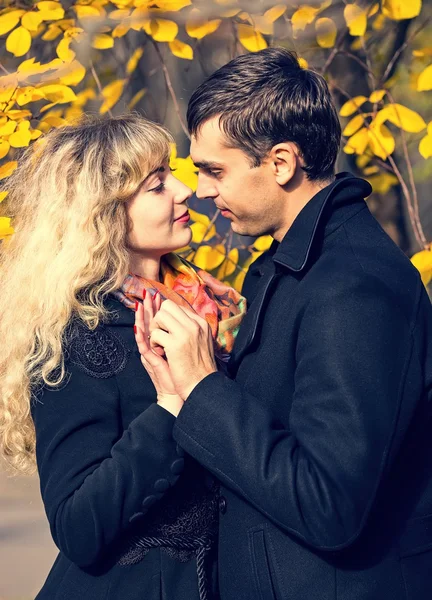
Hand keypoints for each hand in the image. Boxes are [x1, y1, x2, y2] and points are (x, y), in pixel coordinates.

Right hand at [134, 292, 183, 416]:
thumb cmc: (186, 369)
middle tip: (147, 292)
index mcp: (163, 339)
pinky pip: (143, 346)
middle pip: (149, 321)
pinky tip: (138, 327)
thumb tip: (186, 318)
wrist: (185, 389)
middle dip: (149, 306)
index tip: (158, 294)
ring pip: (143, 331)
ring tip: (139, 304)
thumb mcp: (185, 346)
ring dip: (141, 318)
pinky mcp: (151, 361)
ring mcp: (151, 352)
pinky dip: (141, 336)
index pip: (158, 319)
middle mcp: (155, 344)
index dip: (157, 306)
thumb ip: (181, 333)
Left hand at [149, 299, 217, 399]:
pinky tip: (160, 352)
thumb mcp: (202, 342)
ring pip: (160, 316)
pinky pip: (155, 334)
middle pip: (167, 306)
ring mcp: (185, 333)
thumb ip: (191, 330)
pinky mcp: (175, 344)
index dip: (167, 316)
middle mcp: (195, 324)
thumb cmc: (200, 368)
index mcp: (201, 323)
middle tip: (160, 335)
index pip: (177, 307)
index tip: (166, 330)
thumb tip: (177, 321)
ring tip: (160, 344)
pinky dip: (153, 343)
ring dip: (155, 329)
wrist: (203, 386)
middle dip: (159, 319)